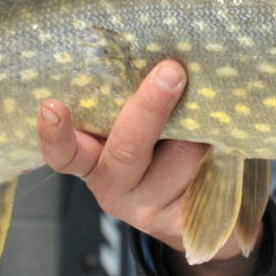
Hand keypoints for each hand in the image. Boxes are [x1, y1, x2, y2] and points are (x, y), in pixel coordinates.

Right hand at [36, 60, 259, 275]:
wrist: (208, 209)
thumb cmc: (168, 148)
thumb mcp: (146, 123)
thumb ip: (134, 98)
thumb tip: (159, 52)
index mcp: (92, 159)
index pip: (64, 152)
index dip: (54, 133)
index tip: (52, 106)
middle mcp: (113, 187)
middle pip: (126, 149)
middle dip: (149, 107)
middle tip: (171, 71)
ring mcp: (148, 209)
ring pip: (182, 155)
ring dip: (203, 130)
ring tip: (209, 122)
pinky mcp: (185, 223)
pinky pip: (210, 176)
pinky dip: (222, 152)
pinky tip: (224, 148)